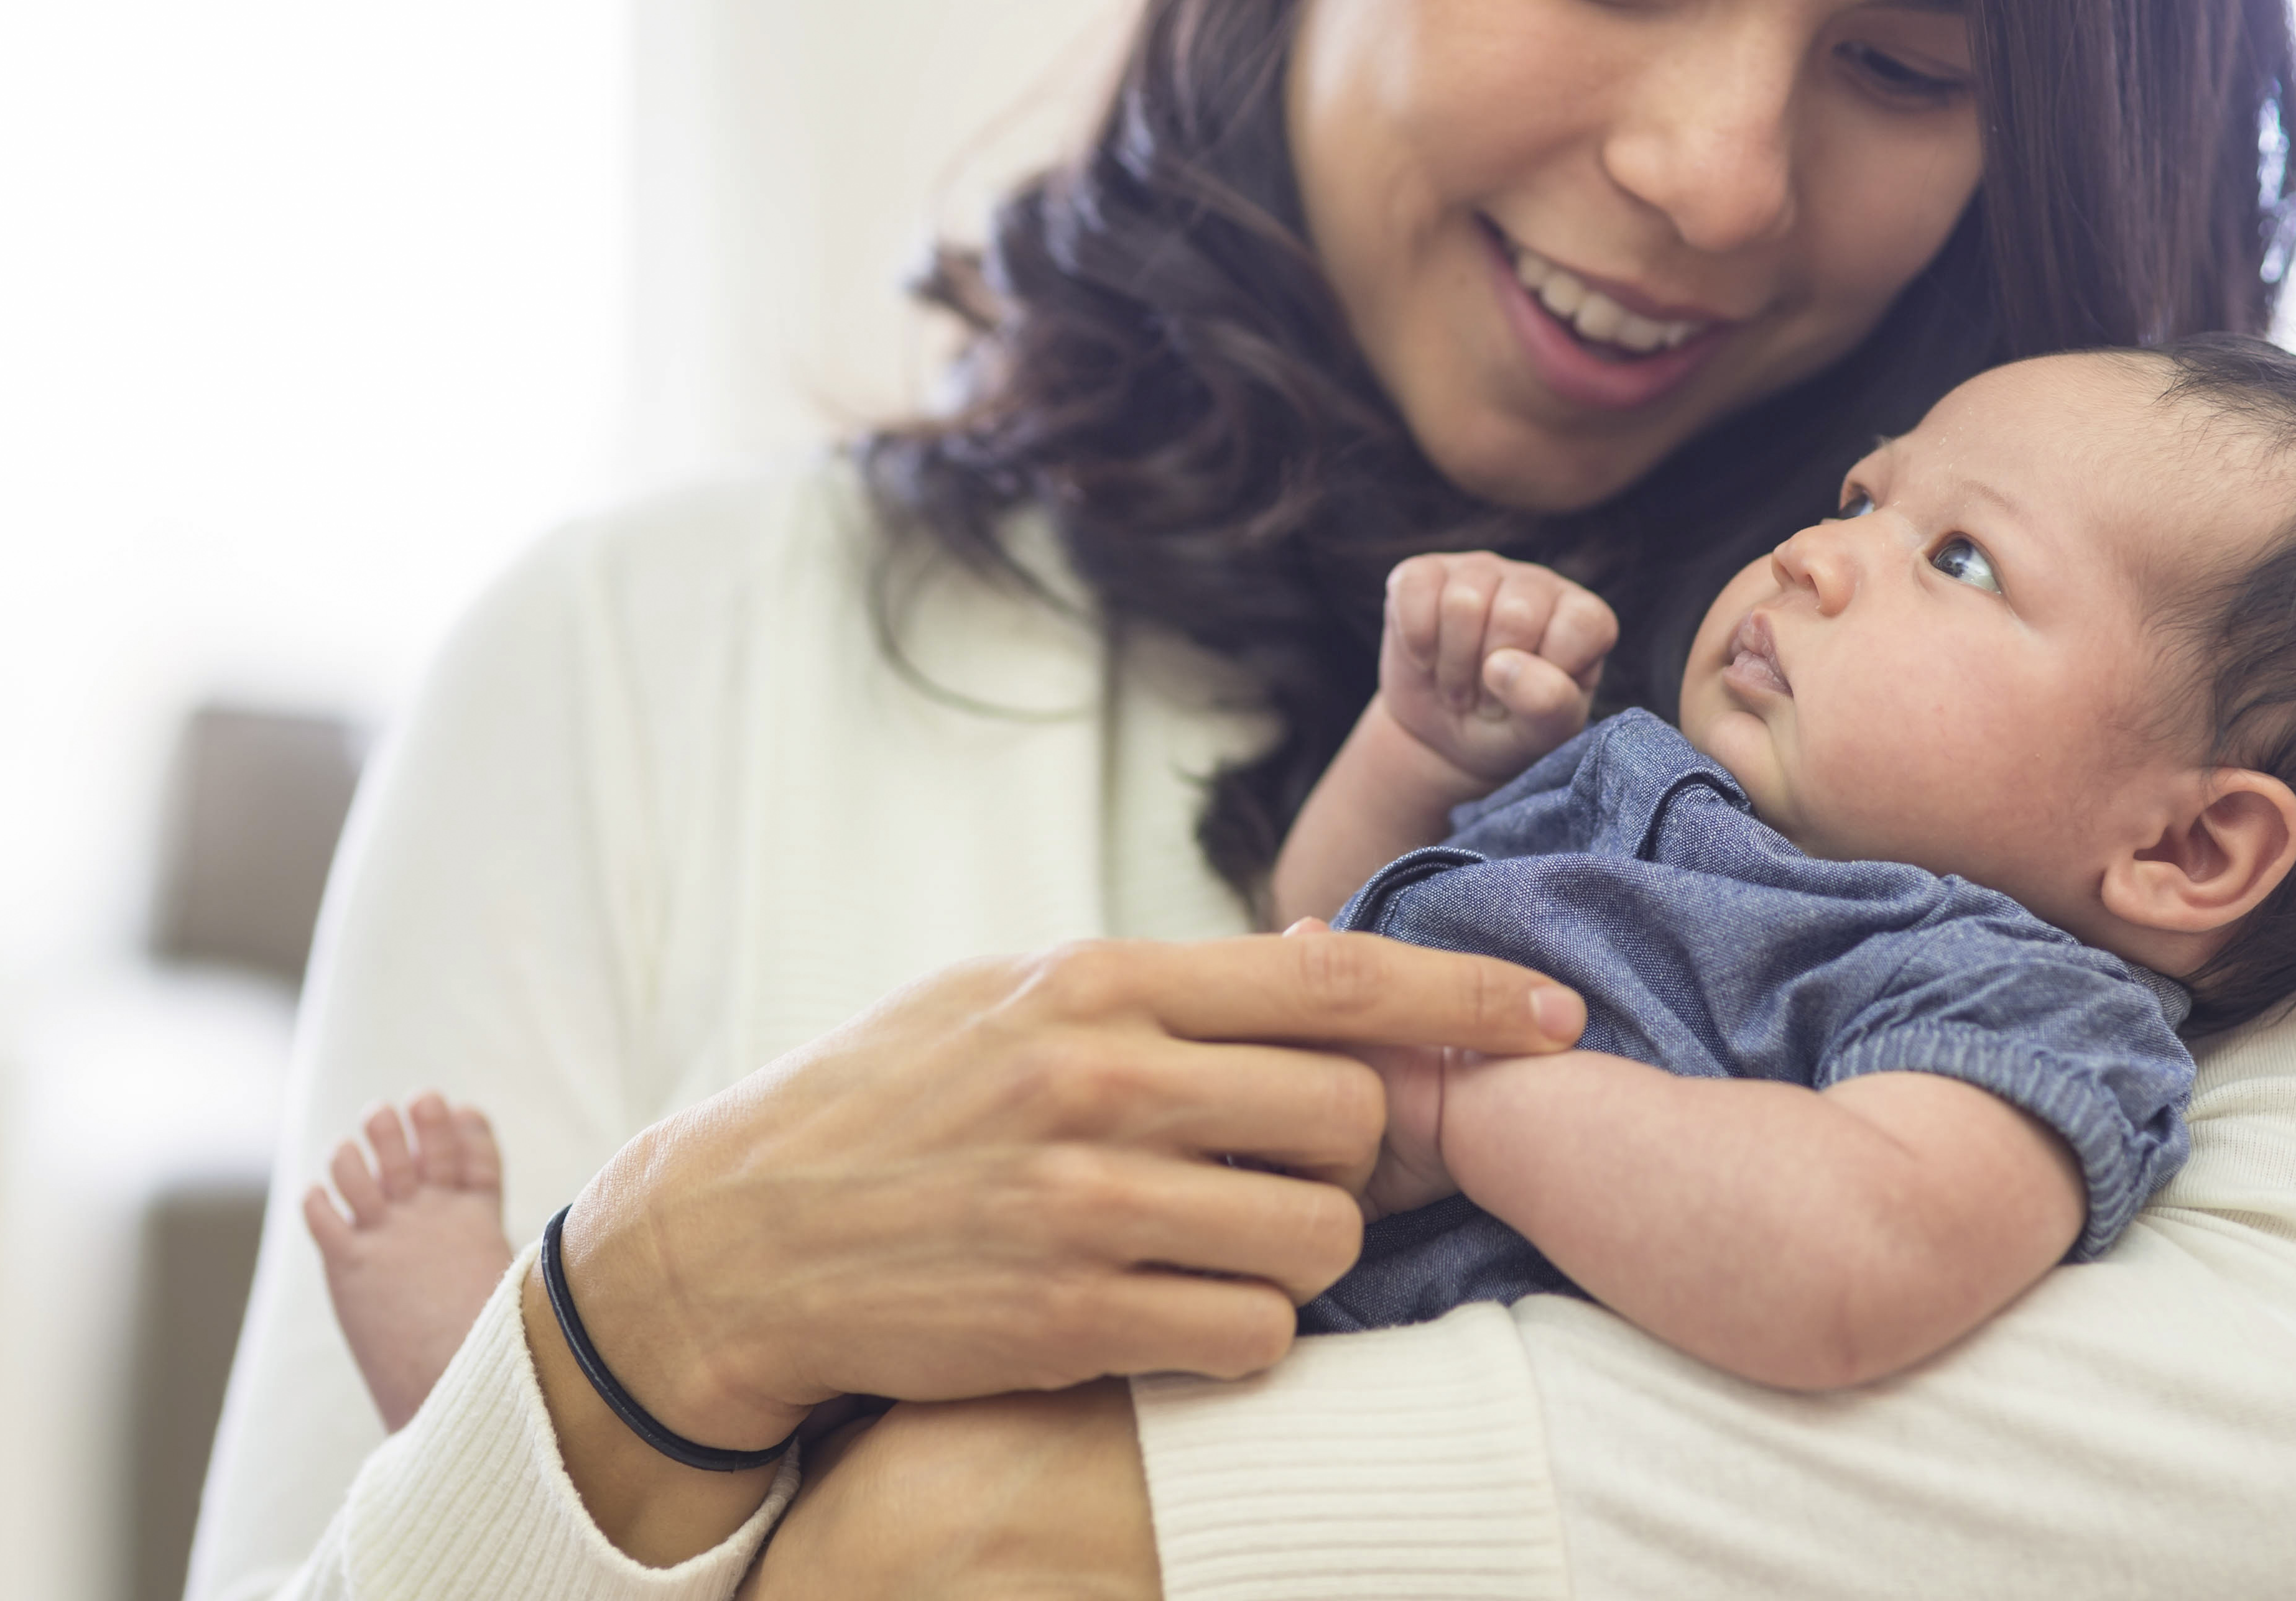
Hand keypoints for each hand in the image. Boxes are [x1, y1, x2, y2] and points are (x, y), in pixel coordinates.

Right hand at [529, 929, 1585, 1565]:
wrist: (739, 1238)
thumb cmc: (889, 1102)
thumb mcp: (1009, 996)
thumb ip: (1159, 986)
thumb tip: (1319, 960)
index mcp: (1098, 980)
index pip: (1331, 977)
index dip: (1465, 997)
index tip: (1556, 1017)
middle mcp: (1104, 1080)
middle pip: (1350, 1118)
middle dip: (1365, 1155)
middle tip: (1314, 1169)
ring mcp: (1088, 1204)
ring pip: (1318, 1237)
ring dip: (1306, 1251)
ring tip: (1227, 1239)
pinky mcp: (1071, 1319)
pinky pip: (1254, 1335)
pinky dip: (1248, 1332)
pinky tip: (1184, 1308)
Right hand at [1379, 553, 1617, 787]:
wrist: (1445, 736)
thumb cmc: (1509, 729)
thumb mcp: (1543, 733)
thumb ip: (1549, 704)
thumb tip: (1504, 665)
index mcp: (1581, 617)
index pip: (1581, 625)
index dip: (1547, 675)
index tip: (1530, 699)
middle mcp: (1536, 584)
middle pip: (1516, 613)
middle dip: (1492, 674)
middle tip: (1486, 696)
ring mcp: (1479, 571)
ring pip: (1463, 601)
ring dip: (1453, 664)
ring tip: (1458, 682)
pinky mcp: (1424, 573)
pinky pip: (1415, 588)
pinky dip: (1416, 639)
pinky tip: (1426, 657)